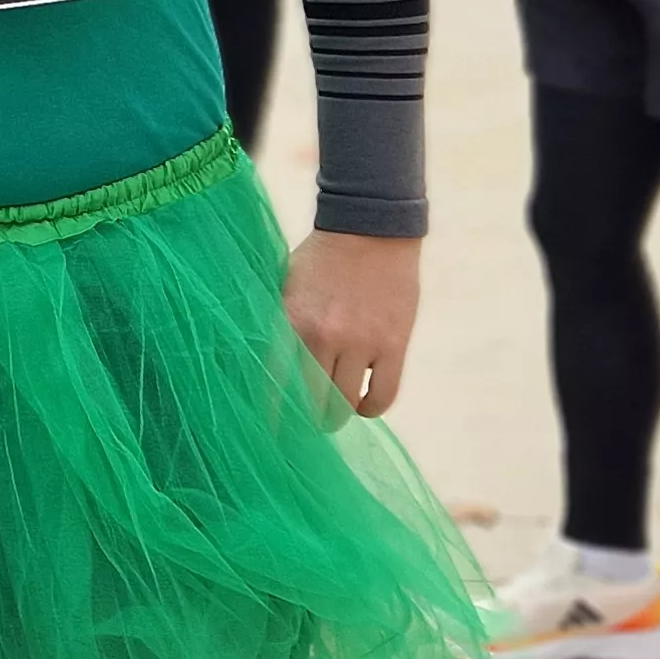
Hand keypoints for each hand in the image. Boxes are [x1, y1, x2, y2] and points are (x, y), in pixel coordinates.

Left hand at [283, 229, 420, 418]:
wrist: (370, 228)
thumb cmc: (321, 258)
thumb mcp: (285, 286)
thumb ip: (278, 325)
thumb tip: (266, 367)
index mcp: (290, 322)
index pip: (276, 384)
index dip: (275, 414)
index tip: (273, 430)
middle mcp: (323, 338)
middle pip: (311, 402)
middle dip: (306, 419)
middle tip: (304, 424)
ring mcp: (362, 343)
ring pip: (344, 404)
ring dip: (336, 415)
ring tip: (331, 414)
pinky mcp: (394, 345)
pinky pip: (383, 396)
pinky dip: (370, 408)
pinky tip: (362, 405)